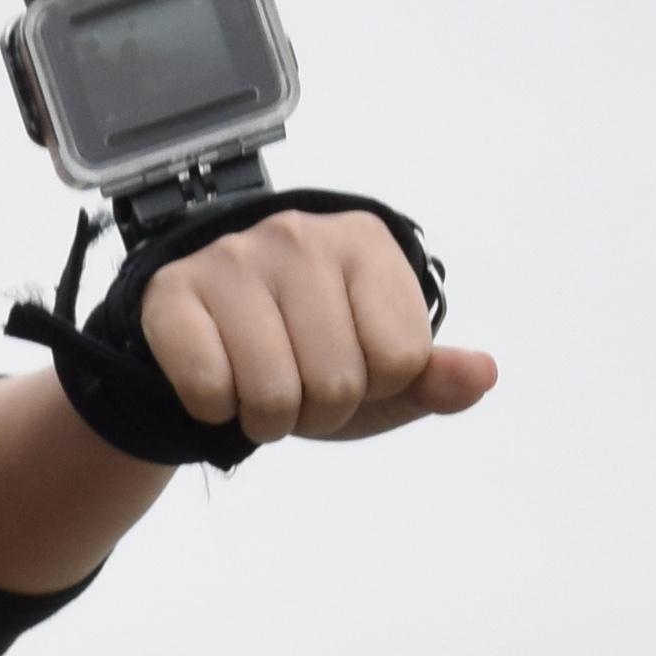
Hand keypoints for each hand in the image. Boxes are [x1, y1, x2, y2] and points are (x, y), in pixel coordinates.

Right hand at [132, 204, 496, 452]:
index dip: (375, 389)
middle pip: (339, 384)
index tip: (348, 369)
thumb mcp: (378, 371)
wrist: (205, 331)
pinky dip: (212, 409)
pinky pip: (208, 388)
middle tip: (296, 387)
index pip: (402, 360)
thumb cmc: (305, 349)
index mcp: (365, 243)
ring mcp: (233, 257)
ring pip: (273, 395)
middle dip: (317, 413)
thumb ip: (433, 377)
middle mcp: (300, 235)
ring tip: (256, 390)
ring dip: (265, 421)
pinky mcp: (173, 290)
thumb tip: (482, 374)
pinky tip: (215, 378)